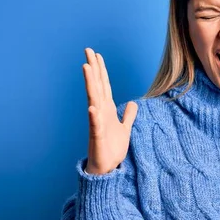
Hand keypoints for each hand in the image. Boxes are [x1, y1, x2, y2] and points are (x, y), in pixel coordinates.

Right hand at [82, 47, 137, 174]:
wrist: (107, 168)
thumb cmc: (112, 149)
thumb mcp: (125, 129)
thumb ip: (128, 116)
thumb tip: (133, 104)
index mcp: (107, 109)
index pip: (104, 85)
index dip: (100, 70)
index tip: (96, 54)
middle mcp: (100, 113)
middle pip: (96, 86)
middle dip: (93, 68)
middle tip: (87, 50)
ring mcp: (97, 123)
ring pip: (93, 100)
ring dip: (90, 84)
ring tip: (87, 68)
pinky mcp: (97, 137)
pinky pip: (95, 125)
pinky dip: (94, 117)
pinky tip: (92, 107)